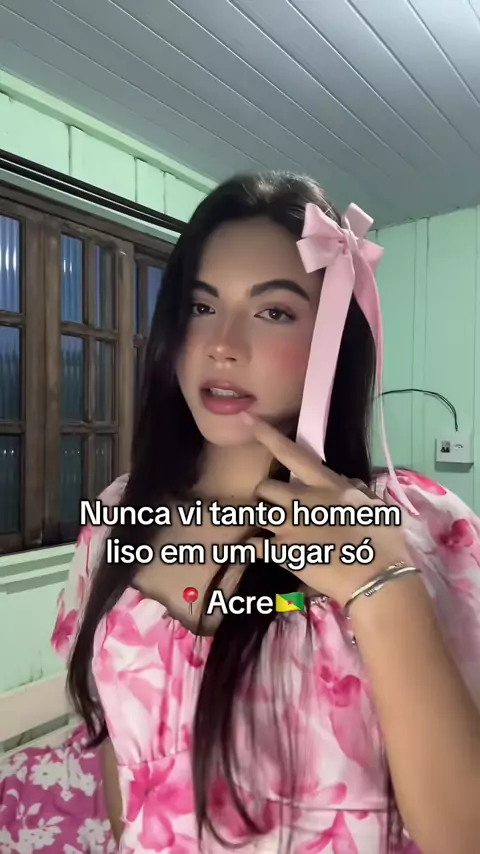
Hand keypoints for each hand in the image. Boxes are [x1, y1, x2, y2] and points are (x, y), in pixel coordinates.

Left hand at [244, 414, 410, 607]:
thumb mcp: (375, 505)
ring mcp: (289, 526)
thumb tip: (346, 481)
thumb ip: (356, 489)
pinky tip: (253, 550)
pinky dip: (251, 547)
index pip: (292, 454)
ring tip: (267, 529)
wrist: (376, 576)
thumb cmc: (384, 541)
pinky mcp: (282, 552)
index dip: (268, 436)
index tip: (249, 419)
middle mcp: (303, 500)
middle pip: (266, 488)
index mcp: (327, 485)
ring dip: (260, 520)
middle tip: (275, 507)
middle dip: (266, 495)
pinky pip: (254, 545)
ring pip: (257, 513)